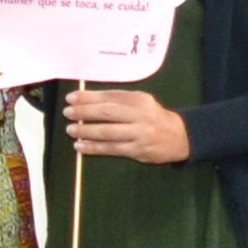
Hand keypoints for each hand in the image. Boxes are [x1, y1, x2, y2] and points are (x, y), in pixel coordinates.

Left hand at [61, 85, 188, 164]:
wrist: (180, 137)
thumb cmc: (153, 117)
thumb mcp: (141, 103)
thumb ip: (119, 101)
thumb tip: (88, 101)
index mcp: (140, 99)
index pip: (110, 97)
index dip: (89, 97)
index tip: (71, 98)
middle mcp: (141, 115)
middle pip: (107, 112)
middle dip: (84, 112)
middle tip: (68, 112)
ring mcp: (140, 134)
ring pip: (108, 132)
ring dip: (86, 131)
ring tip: (70, 129)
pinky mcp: (138, 150)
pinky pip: (112, 149)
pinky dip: (94, 147)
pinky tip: (80, 146)